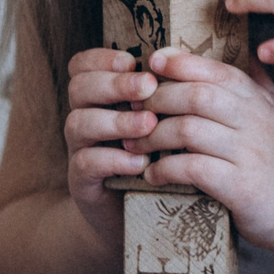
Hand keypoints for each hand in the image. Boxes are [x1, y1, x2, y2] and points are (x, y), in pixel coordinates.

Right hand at [60, 47, 161, 246]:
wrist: (142, 215)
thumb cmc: (160, 158)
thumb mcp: (163, 122)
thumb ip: (168, 94)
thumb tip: (194, 62)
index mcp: (101, 98)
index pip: (83, 65)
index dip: (101, 58)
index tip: (132, 61)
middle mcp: (85, 118)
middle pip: (79, 88)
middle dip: (114, 84)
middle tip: (148, 86)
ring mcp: (80, 149)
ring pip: (79, 123)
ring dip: (116, 120)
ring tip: (149, 124)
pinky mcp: (82, 182)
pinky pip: (86, 163)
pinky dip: (113, 159)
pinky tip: (140, 162)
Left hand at [128, 46, 273, 253]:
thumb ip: (257, 84)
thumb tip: (238, 47)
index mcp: (261, 101)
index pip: (218, 71)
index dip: (183, 63)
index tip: (153, 61)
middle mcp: (258, 122)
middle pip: (198, 96)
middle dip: (158, 98)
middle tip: (132, 107)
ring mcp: (250, 154)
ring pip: (189, 130)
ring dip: (153, 135)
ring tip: (133, 144)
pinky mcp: (241, 188)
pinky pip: (193, 169)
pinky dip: (165, 169)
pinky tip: (152, 173)